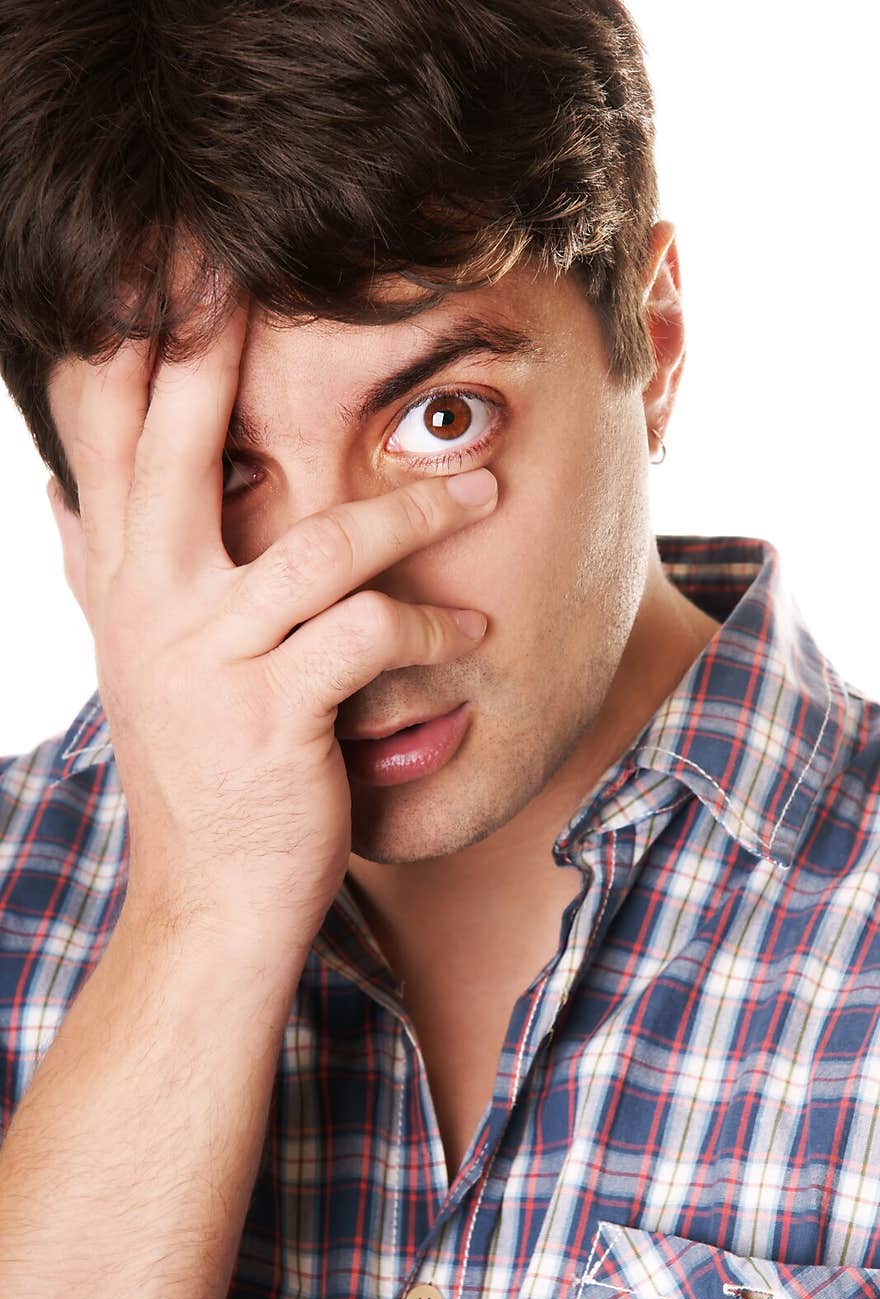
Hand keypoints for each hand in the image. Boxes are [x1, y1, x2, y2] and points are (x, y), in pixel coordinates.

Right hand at [46, 288, 497, 950]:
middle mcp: (149, 606)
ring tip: (489, 493)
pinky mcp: (273, 716)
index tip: (163, 262)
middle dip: (211, 350)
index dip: (130, 344)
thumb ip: (100, 567)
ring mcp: (207, 660)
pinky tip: (472, 632)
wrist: (213, 902)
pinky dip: (430, 625)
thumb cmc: (199, 771)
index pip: (110, 436)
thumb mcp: (139, 662)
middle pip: (177, 448)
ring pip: (317, 542)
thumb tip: (57, 486)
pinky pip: (366, 635)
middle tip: (250, 265)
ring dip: (414, 511)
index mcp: (123, 581)